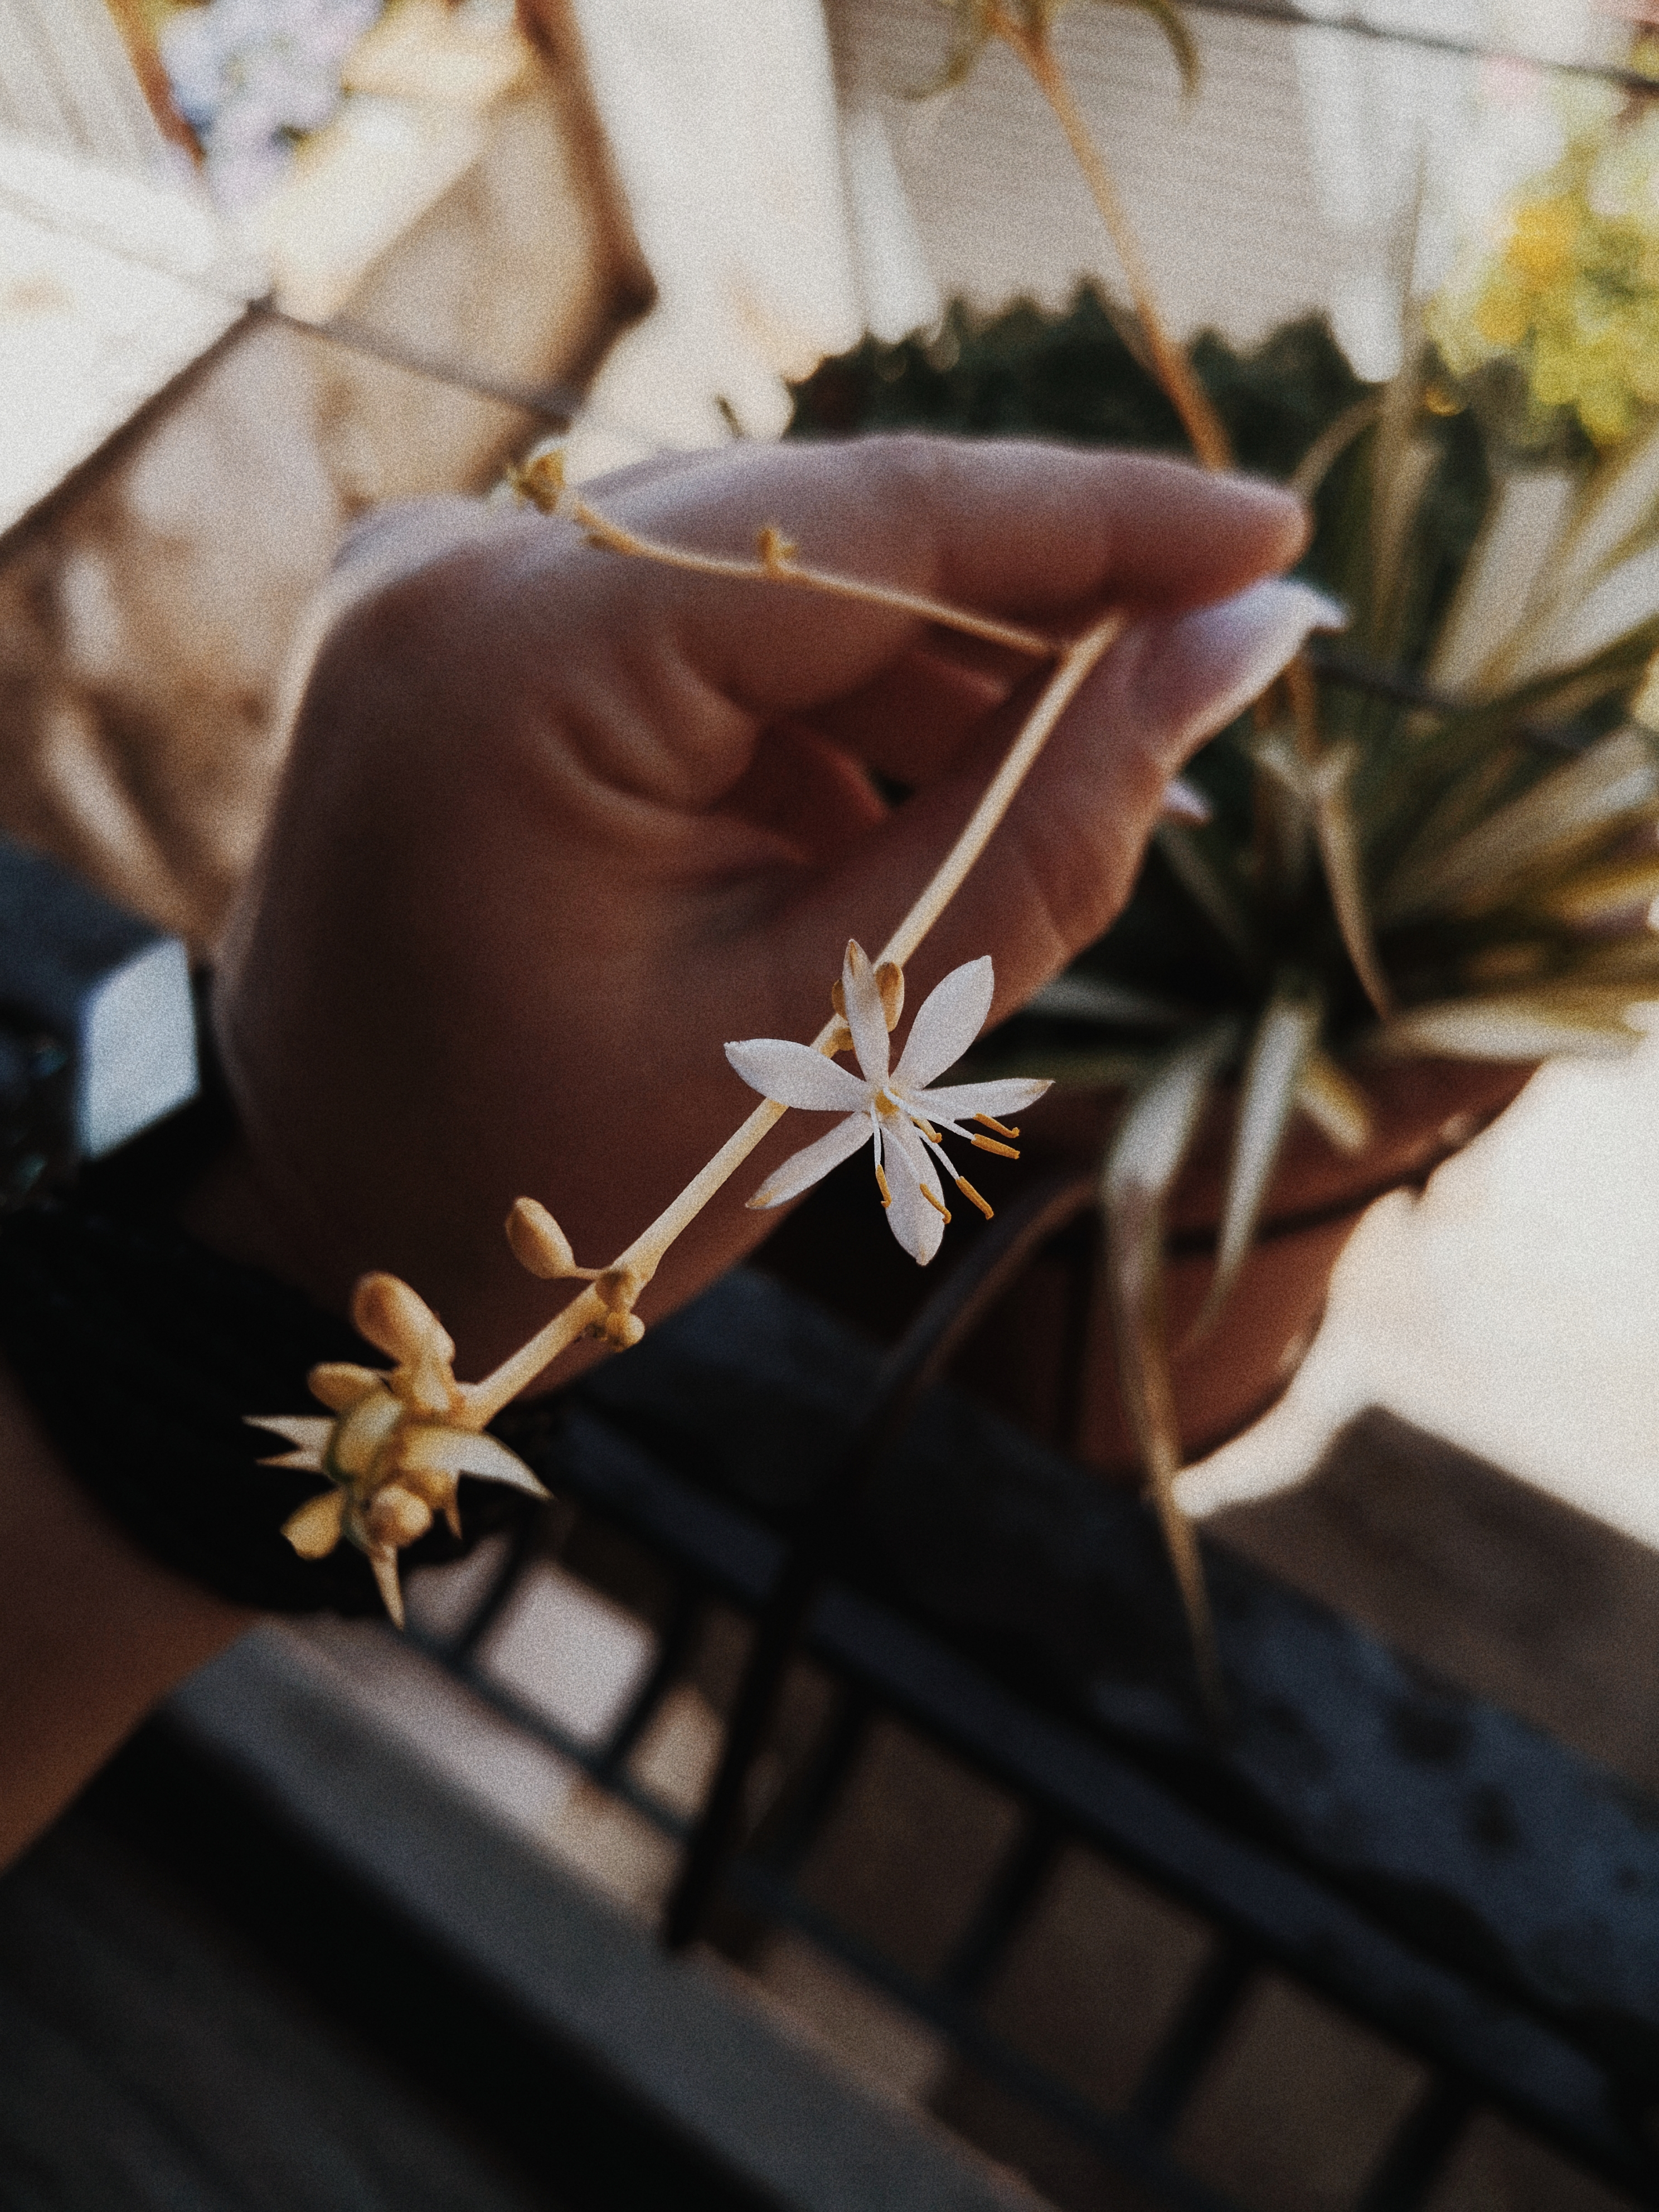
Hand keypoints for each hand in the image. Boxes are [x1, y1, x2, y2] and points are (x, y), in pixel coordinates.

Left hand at [200, 436, 1315, 1383]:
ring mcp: (450, 591)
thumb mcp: (827, 1033)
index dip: (1097, 522)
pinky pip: (701, 638)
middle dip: (1034, 618)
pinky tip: (934, 815)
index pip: (868, 523)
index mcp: (511, 658)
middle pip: (828, 537)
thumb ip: (1042, 827)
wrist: (320, 1232)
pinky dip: (831, 720)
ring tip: (1085, 806)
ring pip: (776, 586)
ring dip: (941, 686)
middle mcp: (459, 570)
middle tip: (1214, 685)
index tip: (1275, 540)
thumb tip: (1241, 645)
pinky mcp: (471, 636)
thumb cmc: (551, 1189)